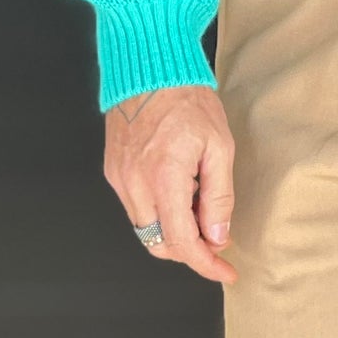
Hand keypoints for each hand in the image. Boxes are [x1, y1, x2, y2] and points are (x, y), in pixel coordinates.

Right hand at [104, 85, 236, 284]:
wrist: (149, 66)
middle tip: (216, 237)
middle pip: (160, 244)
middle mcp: (135, 184)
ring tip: (198, 204)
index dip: (205, 264)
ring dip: (173, 230)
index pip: (182, 242)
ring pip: (146, 229)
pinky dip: (157, 212)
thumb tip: (218, 237)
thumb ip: (218, 196)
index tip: (224, 271)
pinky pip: (134, 208)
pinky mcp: (113, 171)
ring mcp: (119, 178)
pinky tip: (178, 191)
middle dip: (190, 249)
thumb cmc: (187, 99)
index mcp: (164, 178)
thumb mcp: (219, 146)